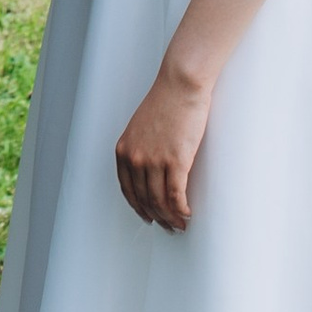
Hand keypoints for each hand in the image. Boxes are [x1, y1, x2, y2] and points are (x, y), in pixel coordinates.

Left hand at [114, 64, 212, 232]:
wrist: (180, 85)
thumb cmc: (165, 102)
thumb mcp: (140, 128)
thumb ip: (139, 149)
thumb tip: (148, 171)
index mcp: (124, 151)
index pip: (127, 190)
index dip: (138, 207)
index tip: (147, 216)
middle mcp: (135, 159)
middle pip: (144, 199)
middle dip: (157, 217)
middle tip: (167, 226)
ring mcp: (154, 161)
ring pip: (160, 201)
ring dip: (171, 217)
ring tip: (180, 224)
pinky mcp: (176, 161)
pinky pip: (176, 195)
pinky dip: (181, 209)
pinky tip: (187, 213)